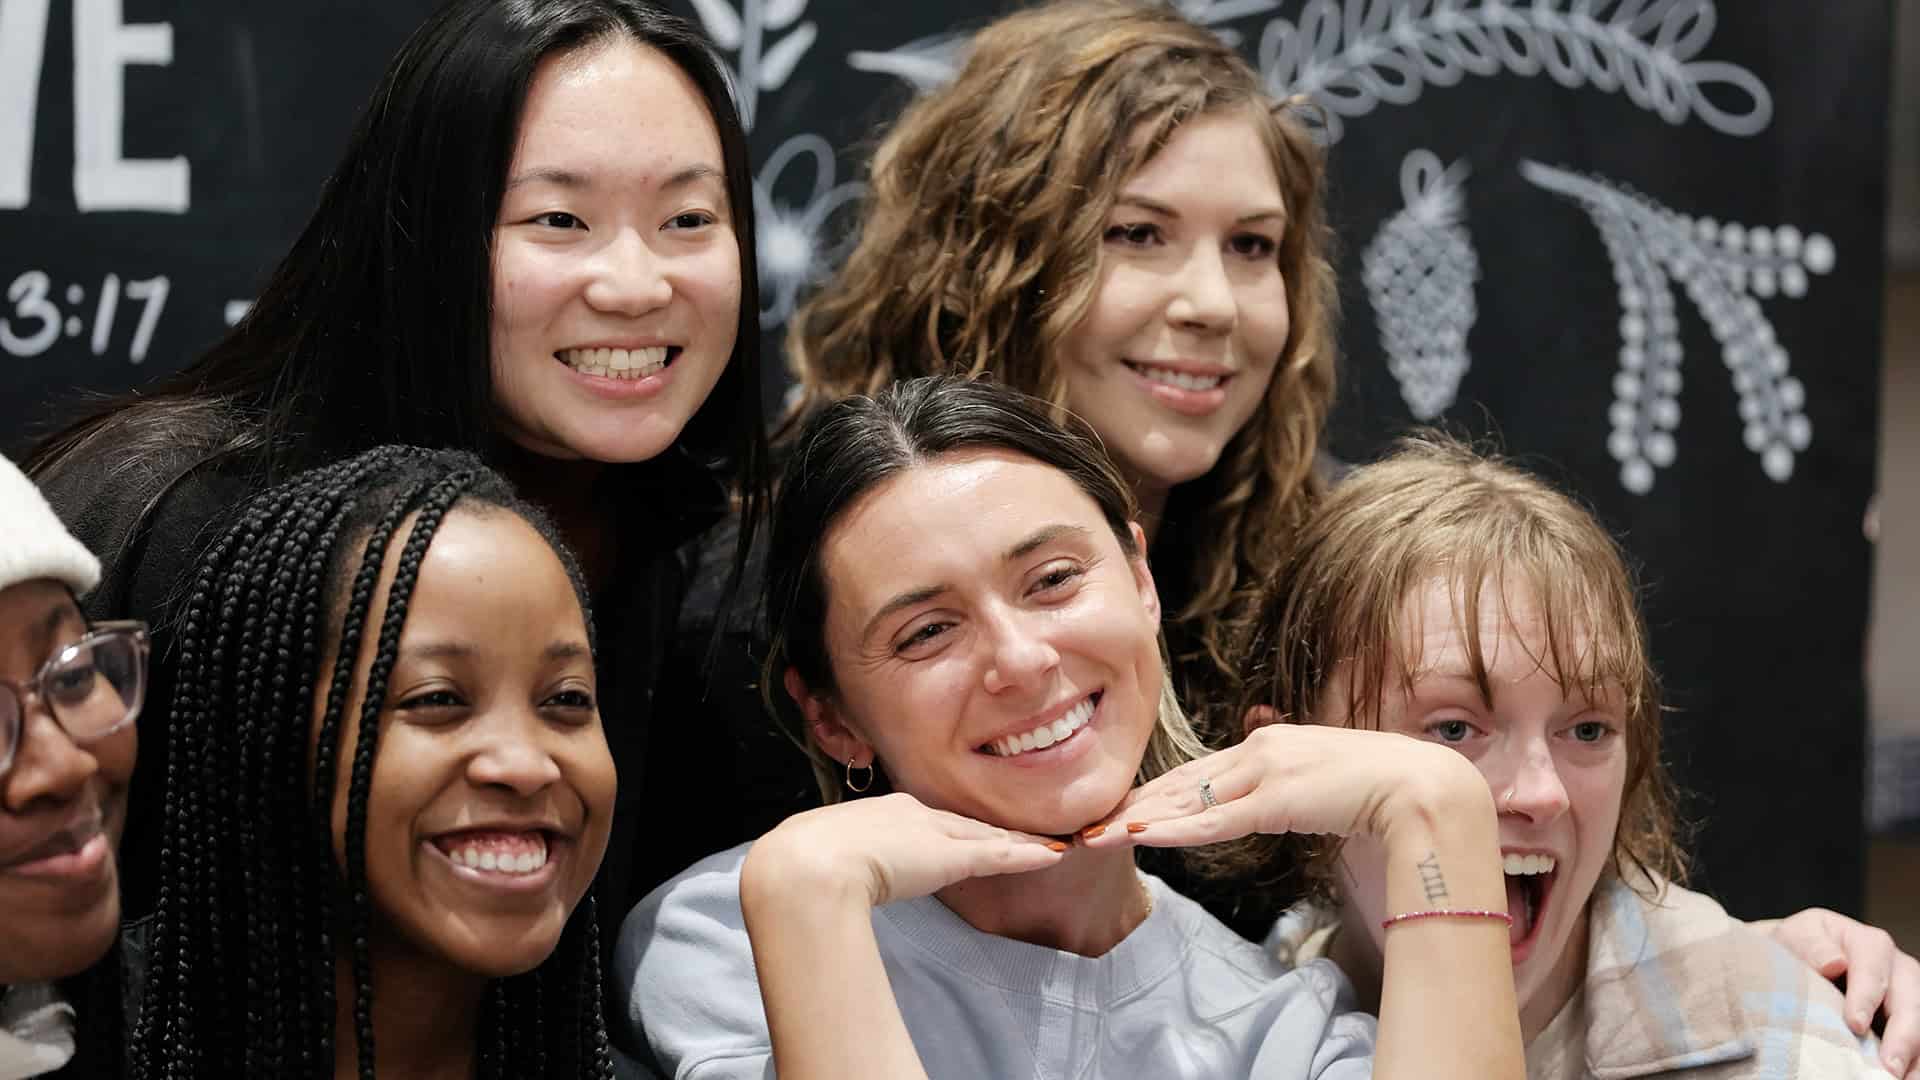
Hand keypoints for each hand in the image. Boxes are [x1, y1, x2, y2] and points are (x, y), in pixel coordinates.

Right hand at [745, 792, 1064, 909]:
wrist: (810, 862)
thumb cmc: (803, 860)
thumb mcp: (821, 855)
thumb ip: (835, 863)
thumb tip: (825, 877)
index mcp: (880, 812)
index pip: (927, 821)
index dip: (951, 829)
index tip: (965, 836)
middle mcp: (912, 814)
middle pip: (963, 823)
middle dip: (991, 828)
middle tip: (1023, 832)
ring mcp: (933, 834)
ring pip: (986, 836)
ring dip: (1018, 841)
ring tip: (1049, 842)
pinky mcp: (951, 857)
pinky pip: (999, 855)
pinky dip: (1027, 855)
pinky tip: (1054, 854)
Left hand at [1078, 724, 1487, 849]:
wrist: (1419, 785)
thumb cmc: (1382, 784)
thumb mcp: (1323, 777)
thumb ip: (1291, 786)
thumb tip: (1272, 802)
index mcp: (1268, 744)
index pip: (1198, 772)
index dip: (1157, 793)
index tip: (1123, 807)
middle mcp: (1258, 750)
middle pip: (1182, 783)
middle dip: (1135, 805)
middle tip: (1091, 821)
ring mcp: (1265, 773)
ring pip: (1188, 801)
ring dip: (1140, 820)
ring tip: (1098, 833)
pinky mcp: (1275, 801)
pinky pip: (1213, 822)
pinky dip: (1174, 831)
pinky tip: (1140, 836)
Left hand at [1767, 908, 1919, 1078]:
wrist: (1802, 957)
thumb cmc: (1800, 948)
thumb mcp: (1795, 937)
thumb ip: (1811, 947)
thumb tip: (1833, 963)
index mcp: (1868, 943)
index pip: (1873, 968)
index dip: (1866, 996)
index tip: (1855, 1024)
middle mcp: (1897, 967)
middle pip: (1910, 999)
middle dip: (1902, 1035)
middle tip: (1888, 1066)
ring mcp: (1907, 993)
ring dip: (1914, 1053)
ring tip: (1898, 1077)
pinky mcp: (1907, 1017)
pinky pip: (1918, 1040)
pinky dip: (1914, 1060)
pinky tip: (1905, 1077)